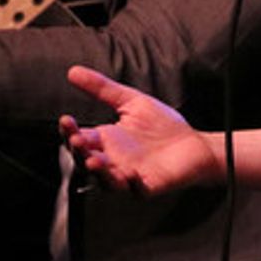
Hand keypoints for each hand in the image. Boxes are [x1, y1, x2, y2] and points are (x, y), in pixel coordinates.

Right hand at [60, 66, 219, 194]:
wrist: (193, 144)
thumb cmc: (162, 125)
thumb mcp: (130, 101)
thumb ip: (102, 89)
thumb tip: (73, 71)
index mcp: (106, 141)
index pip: (79, 139)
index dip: (70, 131)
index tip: (66, 119)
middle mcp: (113, 161)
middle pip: (86, 162)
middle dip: (79, 152)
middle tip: (77, 139)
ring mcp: (129, 175)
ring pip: (106, 181)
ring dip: (98, 172)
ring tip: (93, 160)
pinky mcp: (148, 186)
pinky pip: (136, 189)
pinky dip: (131, 183)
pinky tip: (129, 174)